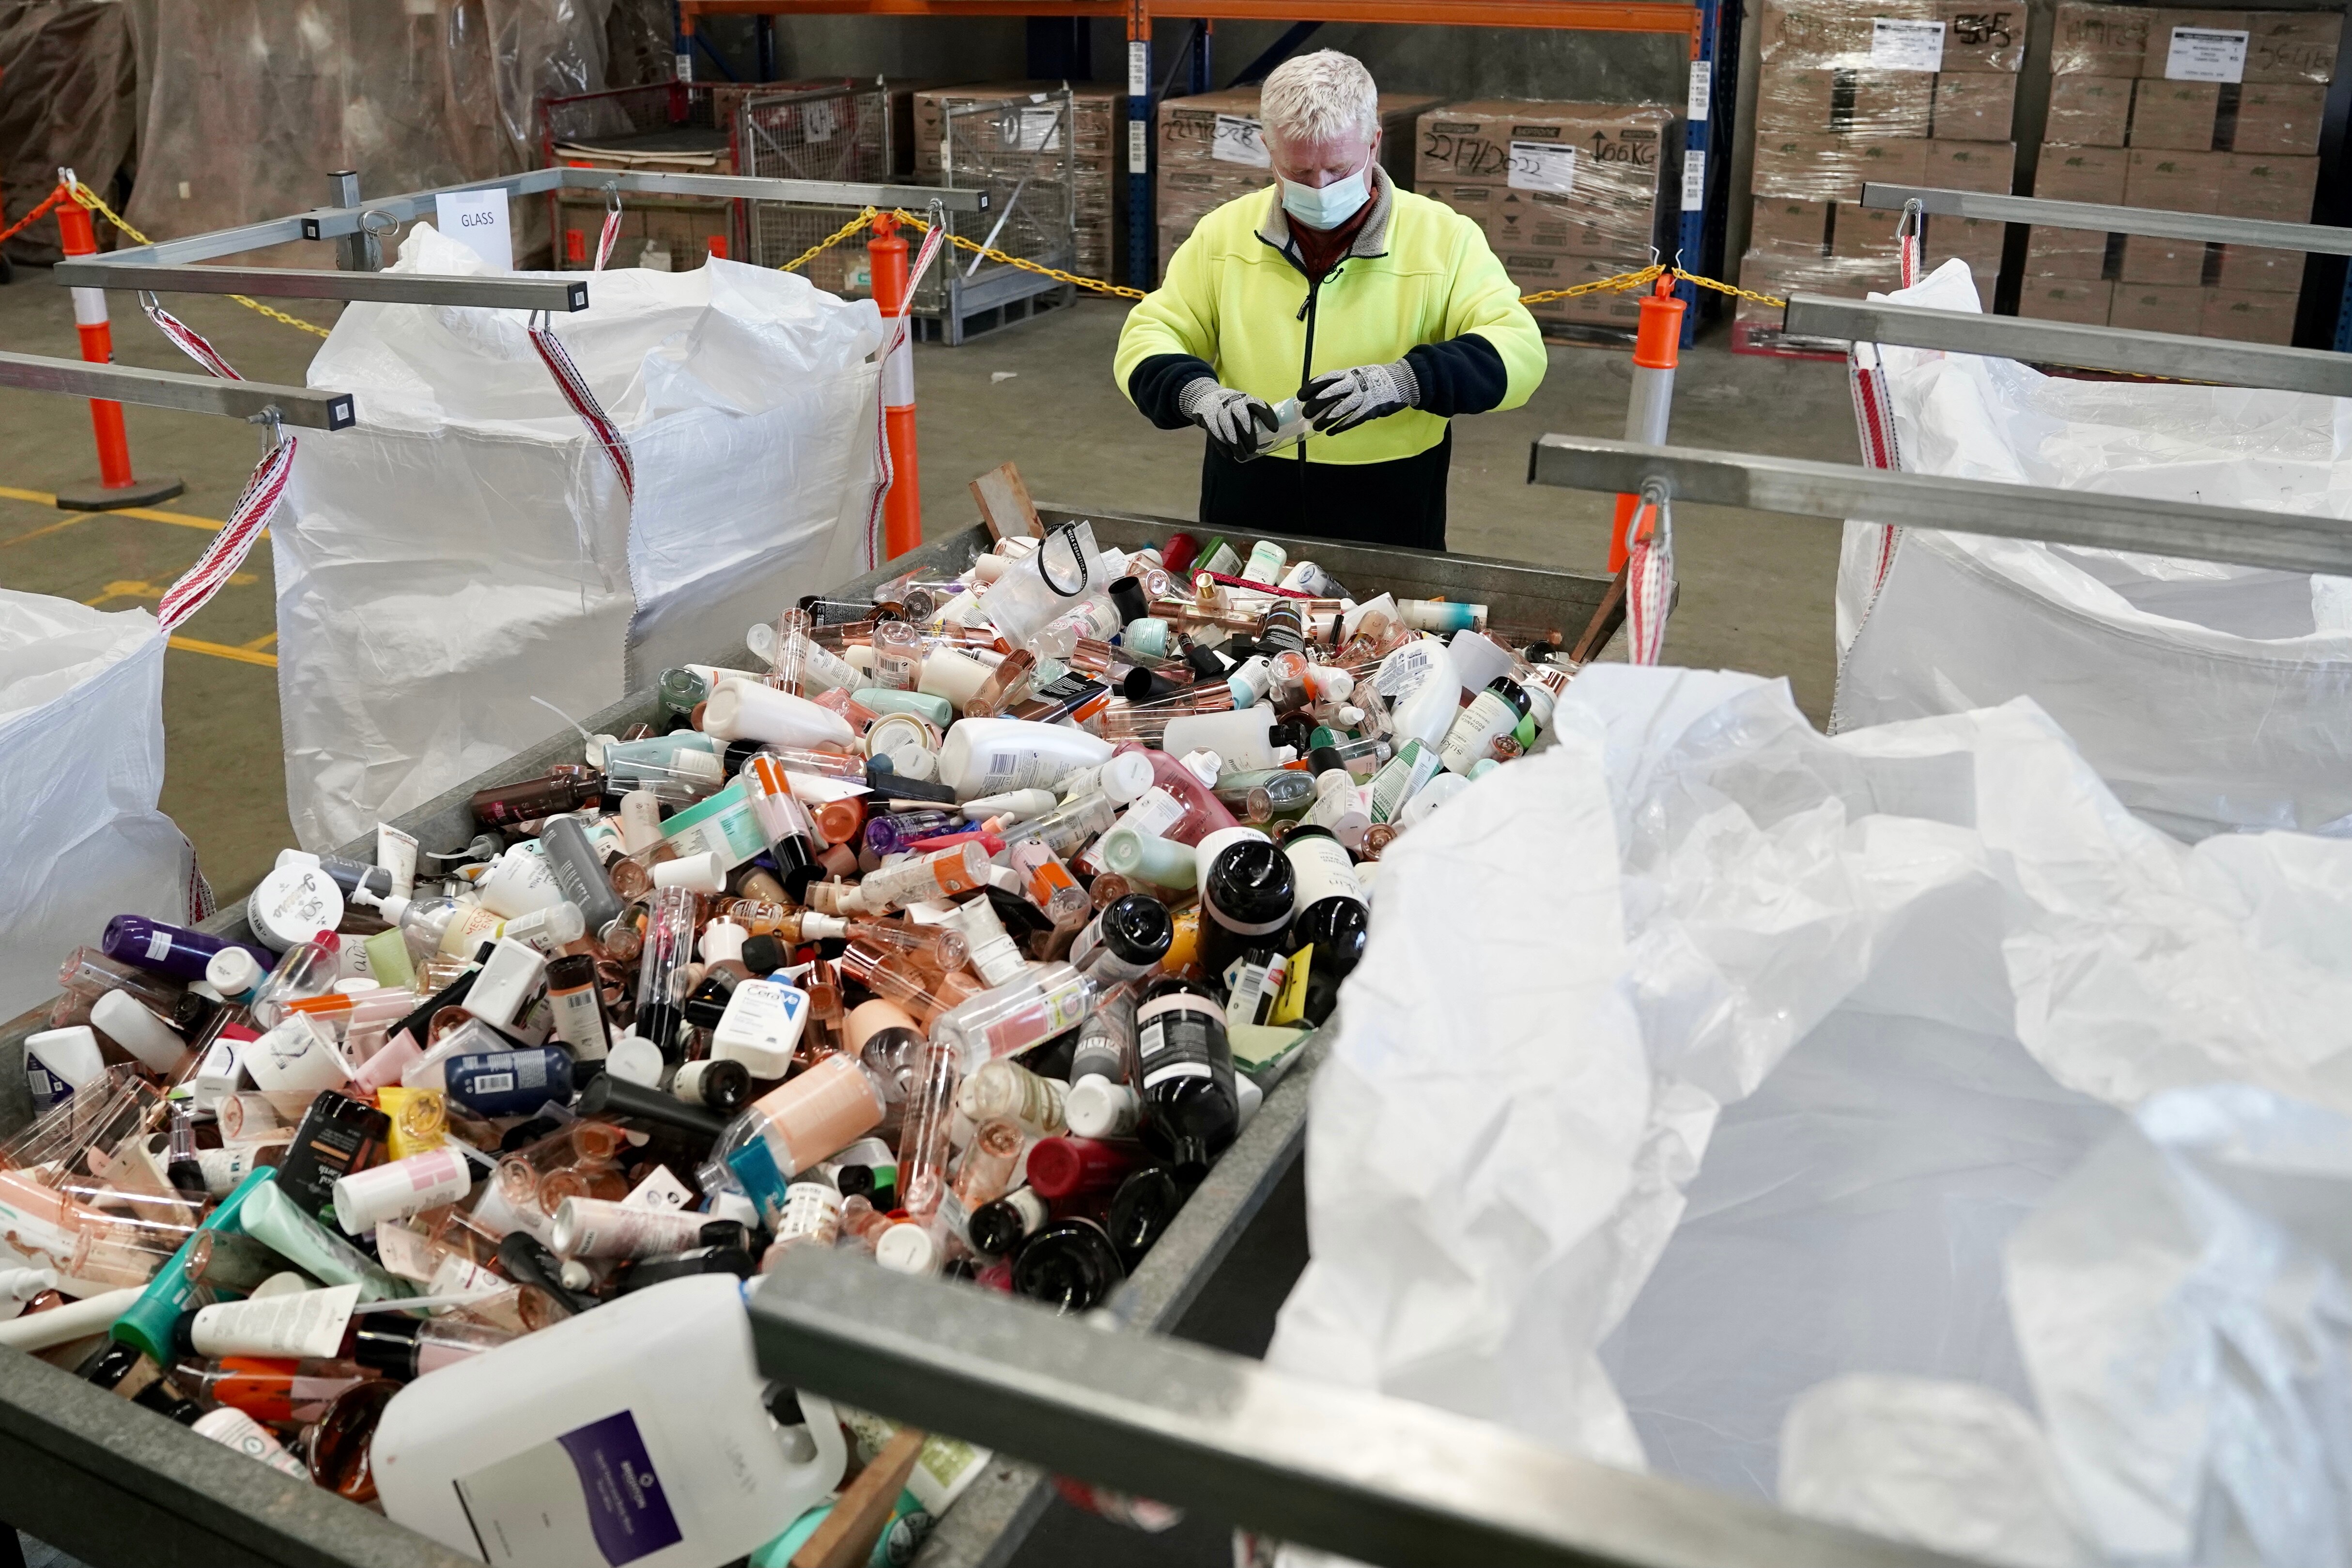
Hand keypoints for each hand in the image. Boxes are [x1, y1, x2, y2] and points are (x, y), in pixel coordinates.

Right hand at [1179, 379, 1280, 463]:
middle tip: (1252, 450)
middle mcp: (1234, 401)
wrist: (1206, 397)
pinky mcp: (1207, 416)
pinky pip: (1215, 431)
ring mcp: (1219, 408)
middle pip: (1242, 417)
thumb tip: (1266, 440)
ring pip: (1227, 425)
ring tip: (1242, 457)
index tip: (1274, 429)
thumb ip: (1253, 418)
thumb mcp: (1243, 407)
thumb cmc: (1231, 408)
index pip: (1259, 405)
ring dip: (1235, 443)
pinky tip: (1229, 455)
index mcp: (1246, 399)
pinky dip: (1222, 445)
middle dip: (1248, 435)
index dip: (1267, 416)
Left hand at [1300, 360, 1418, 436]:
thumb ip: (1342, 383)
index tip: (1301, 395)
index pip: (1327, 379)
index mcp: (1349, 374)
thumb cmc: (1374, 379)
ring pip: (1341, 408)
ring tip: (1317, 427)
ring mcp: (1364, 396)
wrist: (1400, 381)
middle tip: (1307, 413)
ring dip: (1327, 419)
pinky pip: (1354, 419)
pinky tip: (1332, 432)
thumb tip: (1321, 393)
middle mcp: (1355, 383)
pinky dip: (1342, 426)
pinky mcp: (1371, 409)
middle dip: (1317, 404)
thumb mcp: (1357, 375)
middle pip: (1331, 393)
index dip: (1313, 387)